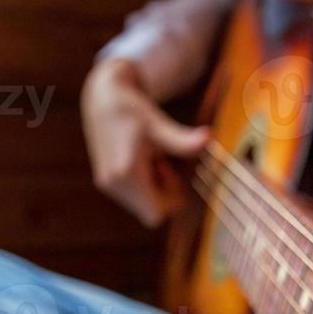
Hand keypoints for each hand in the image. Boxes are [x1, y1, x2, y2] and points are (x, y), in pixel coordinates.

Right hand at [81, 58, 209, 226]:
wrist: (103, 98)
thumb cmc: (133, 110)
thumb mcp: (159, 125)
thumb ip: (182, 140)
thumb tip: (209, 138)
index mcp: (126, 172)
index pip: (156, 215)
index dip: (171, 201)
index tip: (171, 171)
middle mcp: (112, 183)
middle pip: (151, 212)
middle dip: (164, 193)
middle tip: (164, 163)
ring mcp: (107, 184)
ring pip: (141, 205)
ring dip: (154, 188)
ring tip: (152, 159)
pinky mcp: (106, 182)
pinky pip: (133, 198)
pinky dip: (143, 185)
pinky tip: (142, 161)